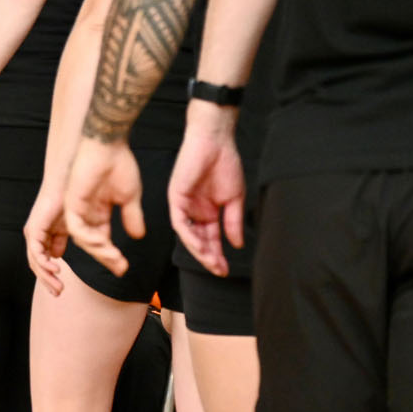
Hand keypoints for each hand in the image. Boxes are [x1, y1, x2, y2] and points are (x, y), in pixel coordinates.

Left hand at [23, 184, 70, 294]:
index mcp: (44, 236)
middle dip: (48, 281)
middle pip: (38, 265)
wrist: (68, 182)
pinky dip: (45, 263)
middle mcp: (36, 236)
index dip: (51, 277)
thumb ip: (62, 240)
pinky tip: (56, 270)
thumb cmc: (71, 200)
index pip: (44, 262)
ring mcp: (33, 232)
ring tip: (59, 287)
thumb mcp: (69, 227)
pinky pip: (36, 251)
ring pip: (36, 261)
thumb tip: (59, 256)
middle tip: (59, 293)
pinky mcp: (34, 229)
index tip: (61, 288)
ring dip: (47, 276)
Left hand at [63, 137, 144, 277]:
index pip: (102, 240)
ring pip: (84, 240)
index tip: (125, 267)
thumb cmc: (119, 165)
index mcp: (97, 213)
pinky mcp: (71, 203)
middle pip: (92, 244)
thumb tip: (138, 236)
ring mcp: (77, 209)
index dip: (112, 255)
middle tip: (120, 269)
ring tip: (115, 260)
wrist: (109, 145)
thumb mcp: (129, 197)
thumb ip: (131, 217)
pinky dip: (89, 240)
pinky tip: (104, 247)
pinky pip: (77, 229)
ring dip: (99, 252)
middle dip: (106, 258)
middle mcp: (85, 213)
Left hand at [168, 107, 245, 276]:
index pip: (210, 238)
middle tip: (219, 270)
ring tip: (211, 262)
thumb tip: (237, 245)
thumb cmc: (226, 165)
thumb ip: (232, 222)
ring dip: (199, 250)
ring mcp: (183, 205)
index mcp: (207, 212)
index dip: (217, 254)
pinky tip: (199, 246)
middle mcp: (193, 211)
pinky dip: (188, 235)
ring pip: (187, 235)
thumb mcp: (233, 199)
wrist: (216, 141)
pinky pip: (179, 221)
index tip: (226, 269)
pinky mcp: (175, 197)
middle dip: (208, 257)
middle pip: (198, 240)